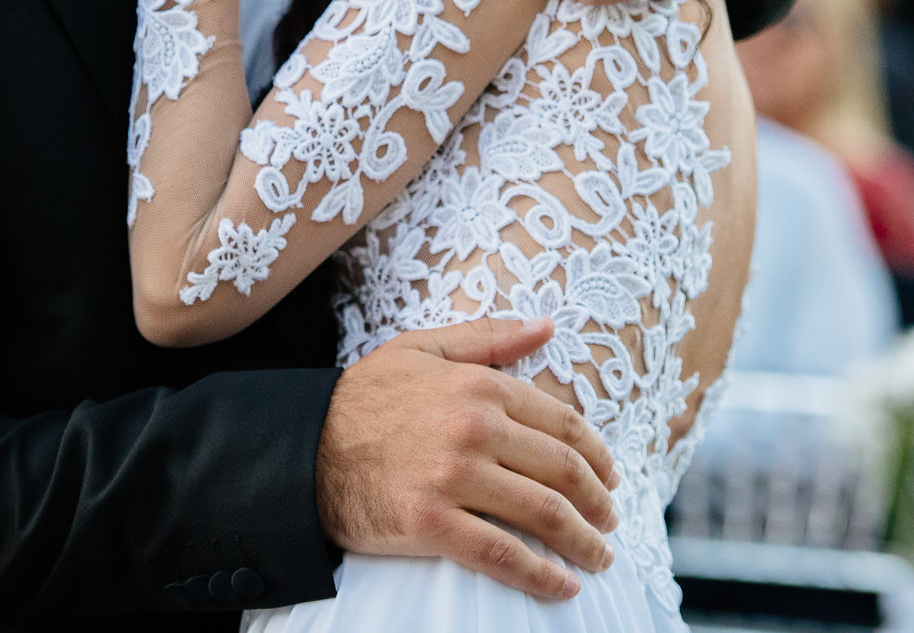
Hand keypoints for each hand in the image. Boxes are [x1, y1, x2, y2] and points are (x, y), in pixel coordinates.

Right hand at [318, 317, 620, 601]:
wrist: (302, 450)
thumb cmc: (363, 399)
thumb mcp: (423, 349)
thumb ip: (489, 337)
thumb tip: (547, 326)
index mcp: (478, 386)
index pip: (561, 422)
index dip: (596, 454)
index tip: (610, 477)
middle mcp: (473, 428)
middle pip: (562, 470)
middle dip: (599, 502)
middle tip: (611, 522)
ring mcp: (453, 477)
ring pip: (544, 514)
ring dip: (584, 542)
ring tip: (598, 558)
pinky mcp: (432, 524)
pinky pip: (503, 555)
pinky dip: (541, 576)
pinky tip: (562, 586)